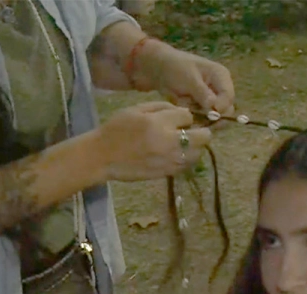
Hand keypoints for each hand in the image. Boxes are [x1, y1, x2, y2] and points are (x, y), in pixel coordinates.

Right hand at [96, 101, 211, 181]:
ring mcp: (170, 161)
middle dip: (200, 132)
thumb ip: (162, 108)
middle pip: (203, 138)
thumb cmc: (117, 130)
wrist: (103, 156)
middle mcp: (170, 143)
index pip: (188, 116)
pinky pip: (187, 165)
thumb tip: (182, 112)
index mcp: (160, 124)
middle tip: (188, 131)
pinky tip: (173, 154)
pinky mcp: (167, 173)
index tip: (177, 118)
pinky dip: (185, 159)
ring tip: (180, 144)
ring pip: (198, 154)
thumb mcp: (136, 109)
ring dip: (194, 147)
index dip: (184, 116)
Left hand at [136, 43, 234, 116]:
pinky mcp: (201, 107)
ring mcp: (211, 98)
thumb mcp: (189, 79)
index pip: (229, 97)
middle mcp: (220, 88)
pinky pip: (202, 118)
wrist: (157, 68)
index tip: (208, 114)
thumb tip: (215, 108)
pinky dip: (192, 115)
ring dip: (199, 114)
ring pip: (213, 117)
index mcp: (221, 76)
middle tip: (192, 108)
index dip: (221, 108)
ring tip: (183, 101)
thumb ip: (203, 94)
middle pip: (225, 110)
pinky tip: (181, 104)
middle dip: (210, 114)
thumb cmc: (175, 67)